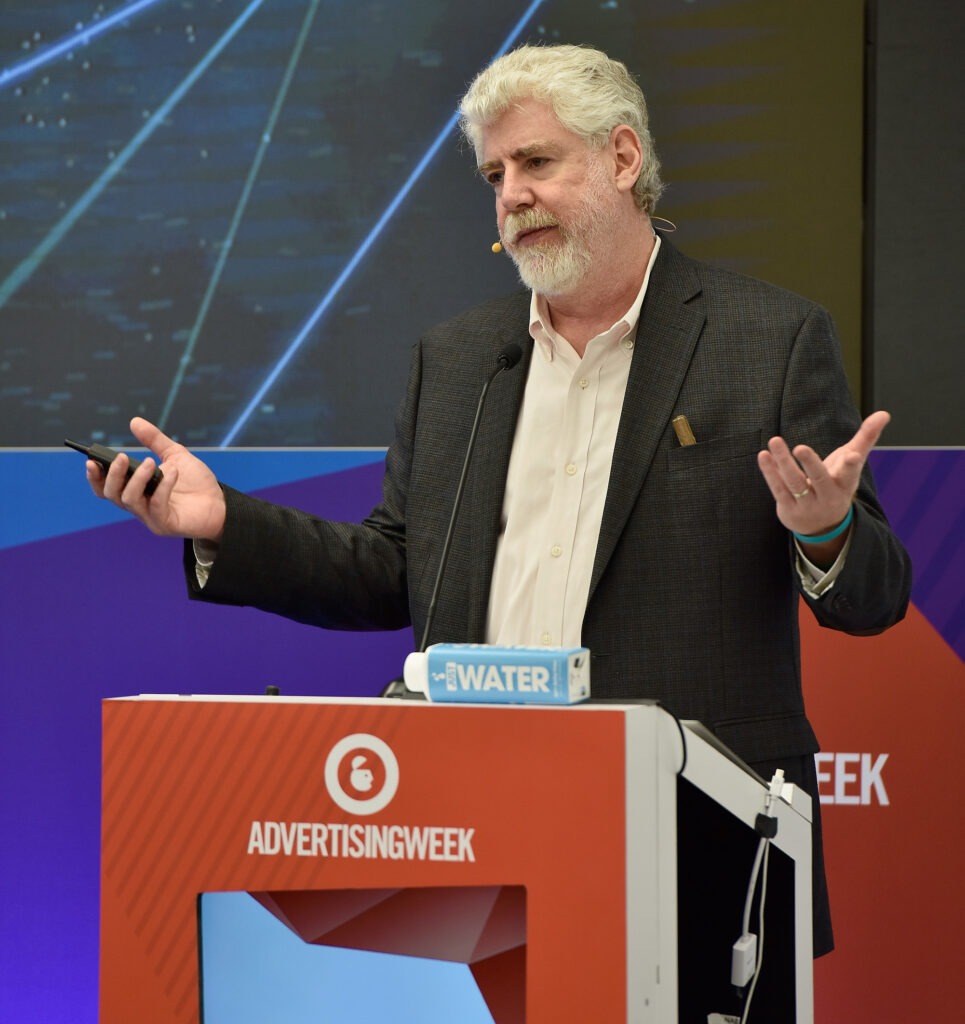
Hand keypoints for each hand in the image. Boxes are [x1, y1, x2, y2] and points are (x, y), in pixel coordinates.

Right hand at [87, 417, 225, 541]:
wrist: (221, 503)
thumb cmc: (196, 482)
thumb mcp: (174, 455)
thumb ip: (155, 440)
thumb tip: (135, 421)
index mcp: (136, 490)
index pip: (106, 488)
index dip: (95, 477)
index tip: (92, 461)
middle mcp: (139, 505)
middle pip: (112, 494)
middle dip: (113, 475)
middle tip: (122, 457)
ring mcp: (150, 517)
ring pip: (129, 500)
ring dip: (137, 479)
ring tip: (151, 462)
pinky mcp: (165, 524)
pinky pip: (156, 505)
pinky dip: (162, 486)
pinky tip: (172, 472)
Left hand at [757, 410, 890, 541]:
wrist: (823, 526)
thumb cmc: (838, 484)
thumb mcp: (853, 463)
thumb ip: (866, 438)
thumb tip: (884, 413)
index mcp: (846, 484)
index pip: (850, 475)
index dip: (850, 465)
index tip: (851, 455)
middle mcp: (827, 496)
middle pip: (819, 479)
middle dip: (810, 464)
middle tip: (801, 447)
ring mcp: (807, 504)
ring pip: (794, 482)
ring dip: (783, 462)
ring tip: (775, 440)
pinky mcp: (788, 508)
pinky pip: (778, 489)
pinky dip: (770, 472)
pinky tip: (764, 455)